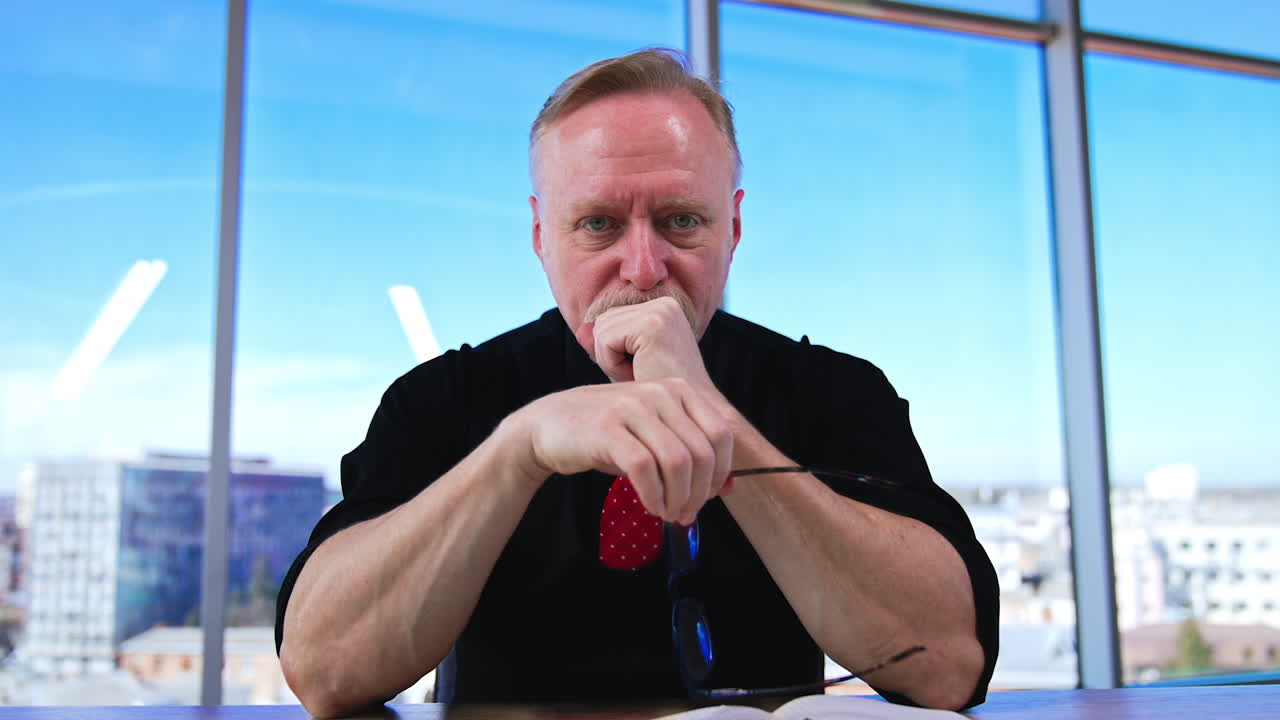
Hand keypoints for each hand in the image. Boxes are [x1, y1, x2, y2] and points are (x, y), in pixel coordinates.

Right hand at [507, 379, 732, 524]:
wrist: (547, 426)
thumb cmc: (606, 435)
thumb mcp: (654, 439)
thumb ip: (691, 457)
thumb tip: (730, 487)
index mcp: (677, 390)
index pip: (720, 434)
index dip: (719, 472)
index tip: (707, 497)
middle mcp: (659, 392)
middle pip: (701, 452)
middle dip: (699, 492)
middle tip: (686, 513)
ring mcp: (632, 407)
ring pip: (677, 462)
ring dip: (678, 498)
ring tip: (668, 513)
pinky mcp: (608, 428)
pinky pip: (645, 469)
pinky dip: (654, 496)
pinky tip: (651, 506)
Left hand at [577, 297, 713, 387]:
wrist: (691, 415)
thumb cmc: (658, 394)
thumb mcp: (627, 364)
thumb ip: (605, 344)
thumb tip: (581, 329)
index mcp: (663, 307)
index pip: (610, 319)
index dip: (614, 351)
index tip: (641, 368)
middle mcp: (664, 303)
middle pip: (602, 321)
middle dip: (611, 354)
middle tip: (641, 373)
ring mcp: (660, 311)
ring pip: (600, 330)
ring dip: (612, 361)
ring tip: (641, 373)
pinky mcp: (653, 324)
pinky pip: (605, 340)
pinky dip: (613, 364)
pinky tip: (639, 373)